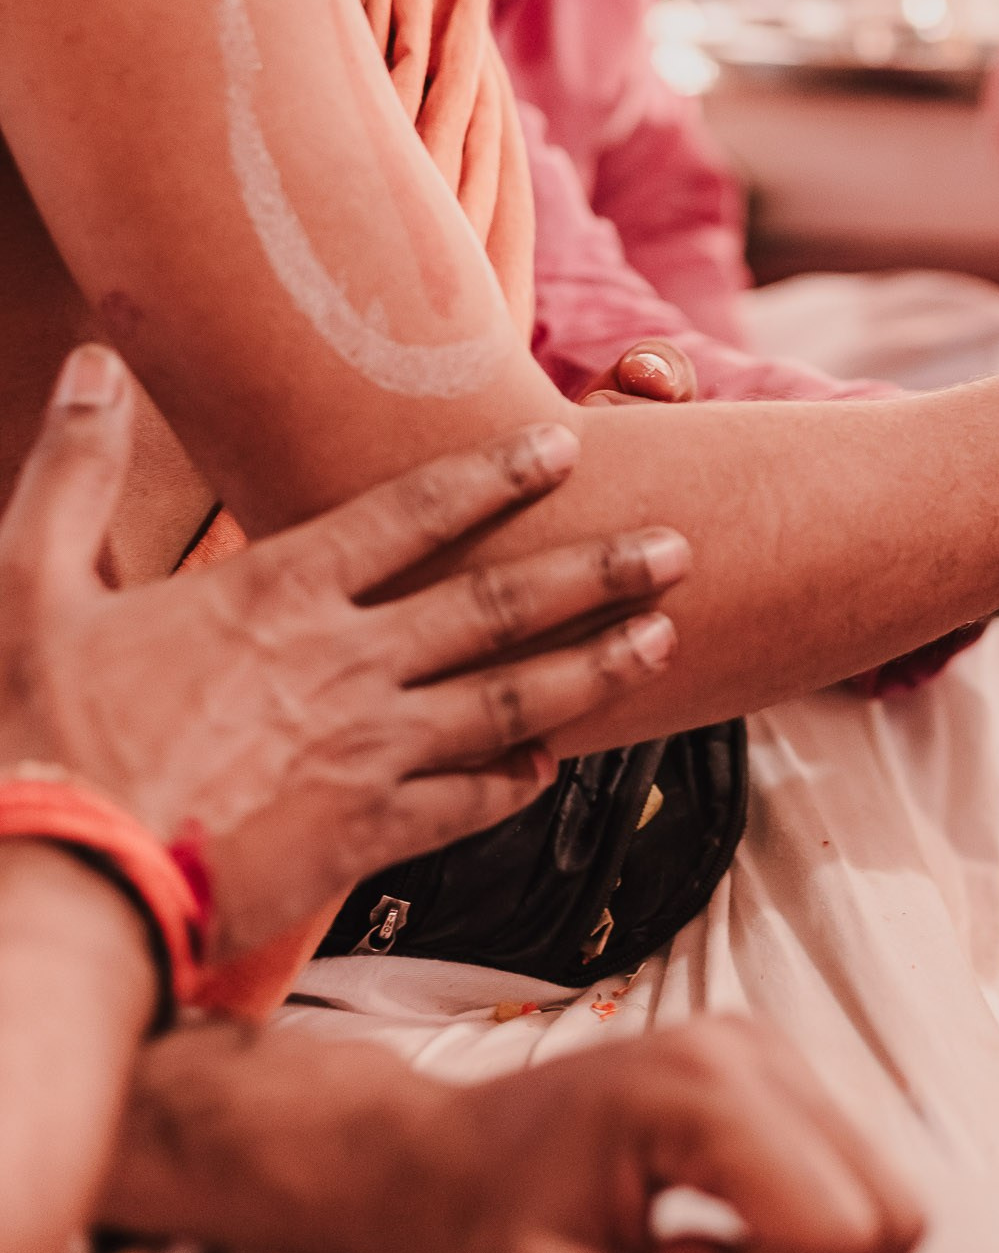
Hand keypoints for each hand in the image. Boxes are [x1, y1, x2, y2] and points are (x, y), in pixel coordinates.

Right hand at [0, 345, 690, 955]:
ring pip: (510, 703)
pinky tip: (552, 771)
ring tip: (664, 639)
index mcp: (276, 593)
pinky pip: (463, 805)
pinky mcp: (360, 840)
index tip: (565, 447)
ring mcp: (364, 756)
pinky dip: (514, 783)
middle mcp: (344, 666)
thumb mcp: (30, 584)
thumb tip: (87, 366)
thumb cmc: (37, 736)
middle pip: (498, 605)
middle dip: (598, 569)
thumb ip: (70, 471)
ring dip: (594, 668)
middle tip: (679, 546)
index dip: (495, 476)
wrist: (57, 886)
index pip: (411, 515)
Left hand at [398, 1016, 922, 1252]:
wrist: (423, 1165)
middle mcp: (753, 1045)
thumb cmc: (479, 1250)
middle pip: (886, 1215)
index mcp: (705, 1087)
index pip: (850, 1236)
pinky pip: (847, 1183)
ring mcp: (766, 1049)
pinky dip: (790, 1240)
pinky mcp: (770, 1072)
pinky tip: (696, 1237)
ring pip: (880, 1203)